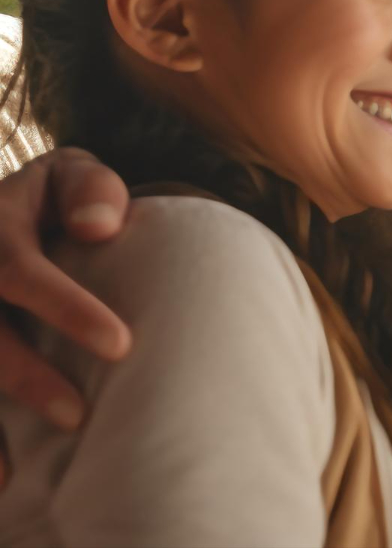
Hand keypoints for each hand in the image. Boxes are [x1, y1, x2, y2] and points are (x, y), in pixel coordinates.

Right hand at [0, 149, 131, 445]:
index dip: (67, 308)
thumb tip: (101, 225)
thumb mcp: (69, 175)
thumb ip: (90, 189)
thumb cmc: (55, 199)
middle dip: (26, 377)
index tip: (122, 345)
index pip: (20, 271)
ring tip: (20, 473)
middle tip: (79, 413)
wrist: (5, 209)